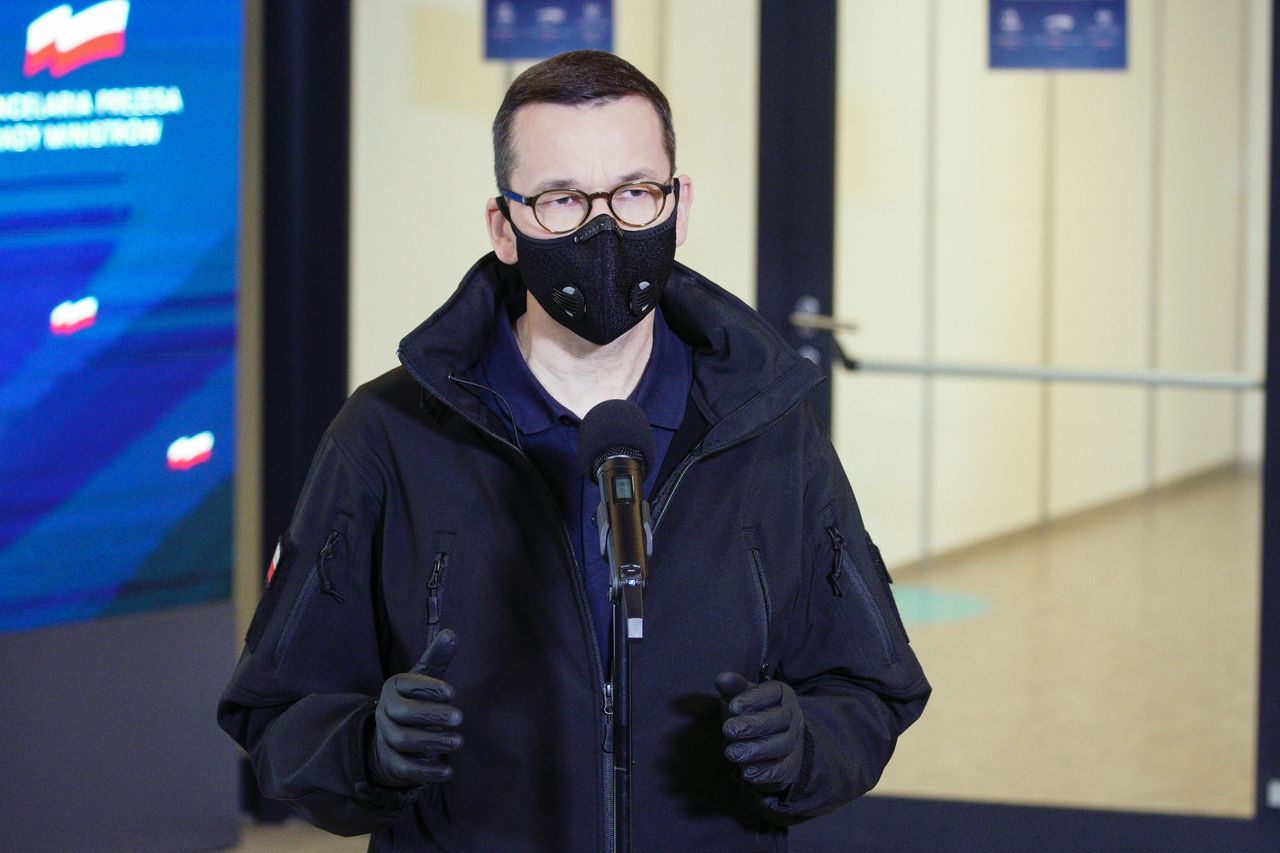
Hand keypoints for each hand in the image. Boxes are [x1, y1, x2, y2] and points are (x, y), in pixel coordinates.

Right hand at [369, 629, 463, 787]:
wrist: (390, 737)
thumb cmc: (415, 700)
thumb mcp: (425, 677)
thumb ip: (437, 658)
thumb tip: (451, 633)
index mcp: (394, 687)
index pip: (406, 685)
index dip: (427, 688)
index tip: (451, 692)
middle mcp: (385, 712)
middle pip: (404, 714)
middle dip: (431, 715)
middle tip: (459, 717)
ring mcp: (386, 738)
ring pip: (404, 741)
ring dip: (432, 742)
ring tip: (458, 741)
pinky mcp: (392, 763)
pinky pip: (405, 768)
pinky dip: (426, 771)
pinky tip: (448, 771)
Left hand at [714, 671, 804, 792]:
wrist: (771, 741)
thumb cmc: (752, 713)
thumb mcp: (741, 697)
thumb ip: (732, 687)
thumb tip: (721, 678)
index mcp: (781, 694)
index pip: (772, 693)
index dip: (753, 699)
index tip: (732, 707)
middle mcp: (793, 716)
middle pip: (779, 720)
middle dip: (752, 726)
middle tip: (728, 730)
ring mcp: (795, 741)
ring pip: (781, 745)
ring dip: (755, 750)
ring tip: (731, 752)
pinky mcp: (791, 764)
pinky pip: (782, 769)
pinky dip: (764, 771)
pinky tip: (746, 772)